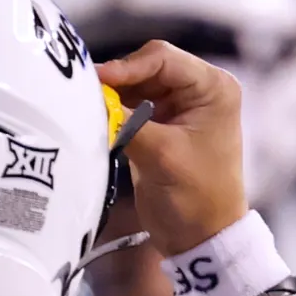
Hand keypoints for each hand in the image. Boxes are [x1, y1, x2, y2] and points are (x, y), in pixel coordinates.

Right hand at [96, 42, 248, 255]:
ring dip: (110, 97)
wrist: (200, 236)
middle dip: (115, 81)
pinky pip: (130, 108)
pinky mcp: (160, 126)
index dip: (126, 66)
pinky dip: (112, 113)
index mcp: (213, 88)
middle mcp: (198, 90)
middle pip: (146, 69)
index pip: (162, 59)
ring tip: (83, 107)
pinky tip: (93, 120)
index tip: (93, 81)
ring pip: (134, 87)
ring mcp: (178, 108)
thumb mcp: (161, 155)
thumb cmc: (194, 197)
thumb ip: (126, 122)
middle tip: (82, 95)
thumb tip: (89, 100)